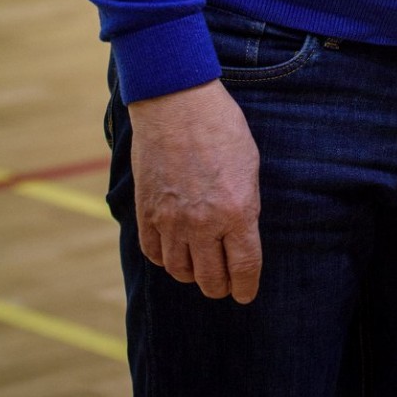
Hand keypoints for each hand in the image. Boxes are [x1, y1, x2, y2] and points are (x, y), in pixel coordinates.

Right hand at [129, 79, 261, 302]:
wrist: (176, 102)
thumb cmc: (221, 126)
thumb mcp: (249, 164)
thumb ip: (245, 205)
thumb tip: (241, 234)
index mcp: (237, 210)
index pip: (244, 268)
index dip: (246, 287)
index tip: (245, 294)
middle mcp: (203, 223)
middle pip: (211, 279)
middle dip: (221, 286)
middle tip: (225, 283)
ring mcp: (171, 221)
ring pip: (180, 271)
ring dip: (192, 274)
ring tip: (200, 267)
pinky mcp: (146, 213)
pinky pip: (154, 253)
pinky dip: (165, 258)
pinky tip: (174, 251)